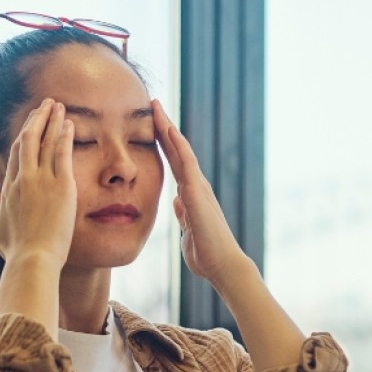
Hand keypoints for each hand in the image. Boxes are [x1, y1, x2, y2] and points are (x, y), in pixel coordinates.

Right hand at [0, 99, 77, 268]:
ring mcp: (41, 181)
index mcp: (8, 189)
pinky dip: (65, 135)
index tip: (31, 124)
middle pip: (28, 139)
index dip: (24, 135)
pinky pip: (62, 153)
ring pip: (45, 141)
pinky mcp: (61, 186)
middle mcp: (22, 179)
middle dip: (37, 119)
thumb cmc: (17, 252)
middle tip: (46, 105)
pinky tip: (70, 123)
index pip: (15, 154)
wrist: (33, 260)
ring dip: (52, 120)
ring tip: (59, 106)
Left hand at [152, 99, 251, 285]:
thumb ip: (184, 214)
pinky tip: (168, 130)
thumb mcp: (188, 230)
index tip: (150, 126)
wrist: (222, 266)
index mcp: (190, 195)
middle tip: (152, 105)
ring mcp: (198, 188)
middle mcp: (195, 186)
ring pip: (182, 151)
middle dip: (163, 128)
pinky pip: (187, 164)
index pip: (173, 163)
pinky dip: (178, 146)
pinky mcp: (198, 193)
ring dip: (168, 128)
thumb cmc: (206, 254)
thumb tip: (177, 202)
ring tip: (156, 107)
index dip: (161, 144)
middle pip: (176, 150)